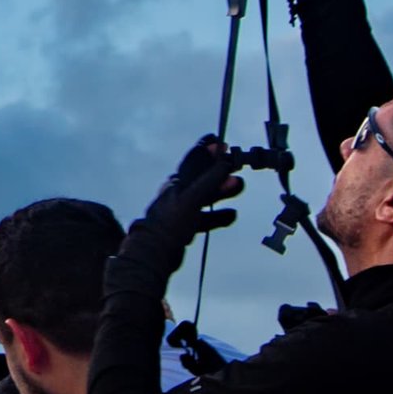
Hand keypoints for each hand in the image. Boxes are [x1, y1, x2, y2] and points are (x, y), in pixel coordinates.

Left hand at [110, 136, 244, 292]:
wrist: (154, 253)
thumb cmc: (170, 223)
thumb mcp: (192, 198)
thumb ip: (209, 181)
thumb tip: (225, 162)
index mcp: (177, 183)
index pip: (193, 160)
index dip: (205, 149)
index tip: (217, 139)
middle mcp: (178, 193)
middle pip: (201, 178)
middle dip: (218, 170)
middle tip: (234, 162)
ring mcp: (181, 210)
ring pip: (205, 197)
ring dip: (221, 191)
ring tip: (238, 185)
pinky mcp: (184, 227)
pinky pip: (205, 218)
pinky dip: (218, 215)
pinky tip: (232, 214)